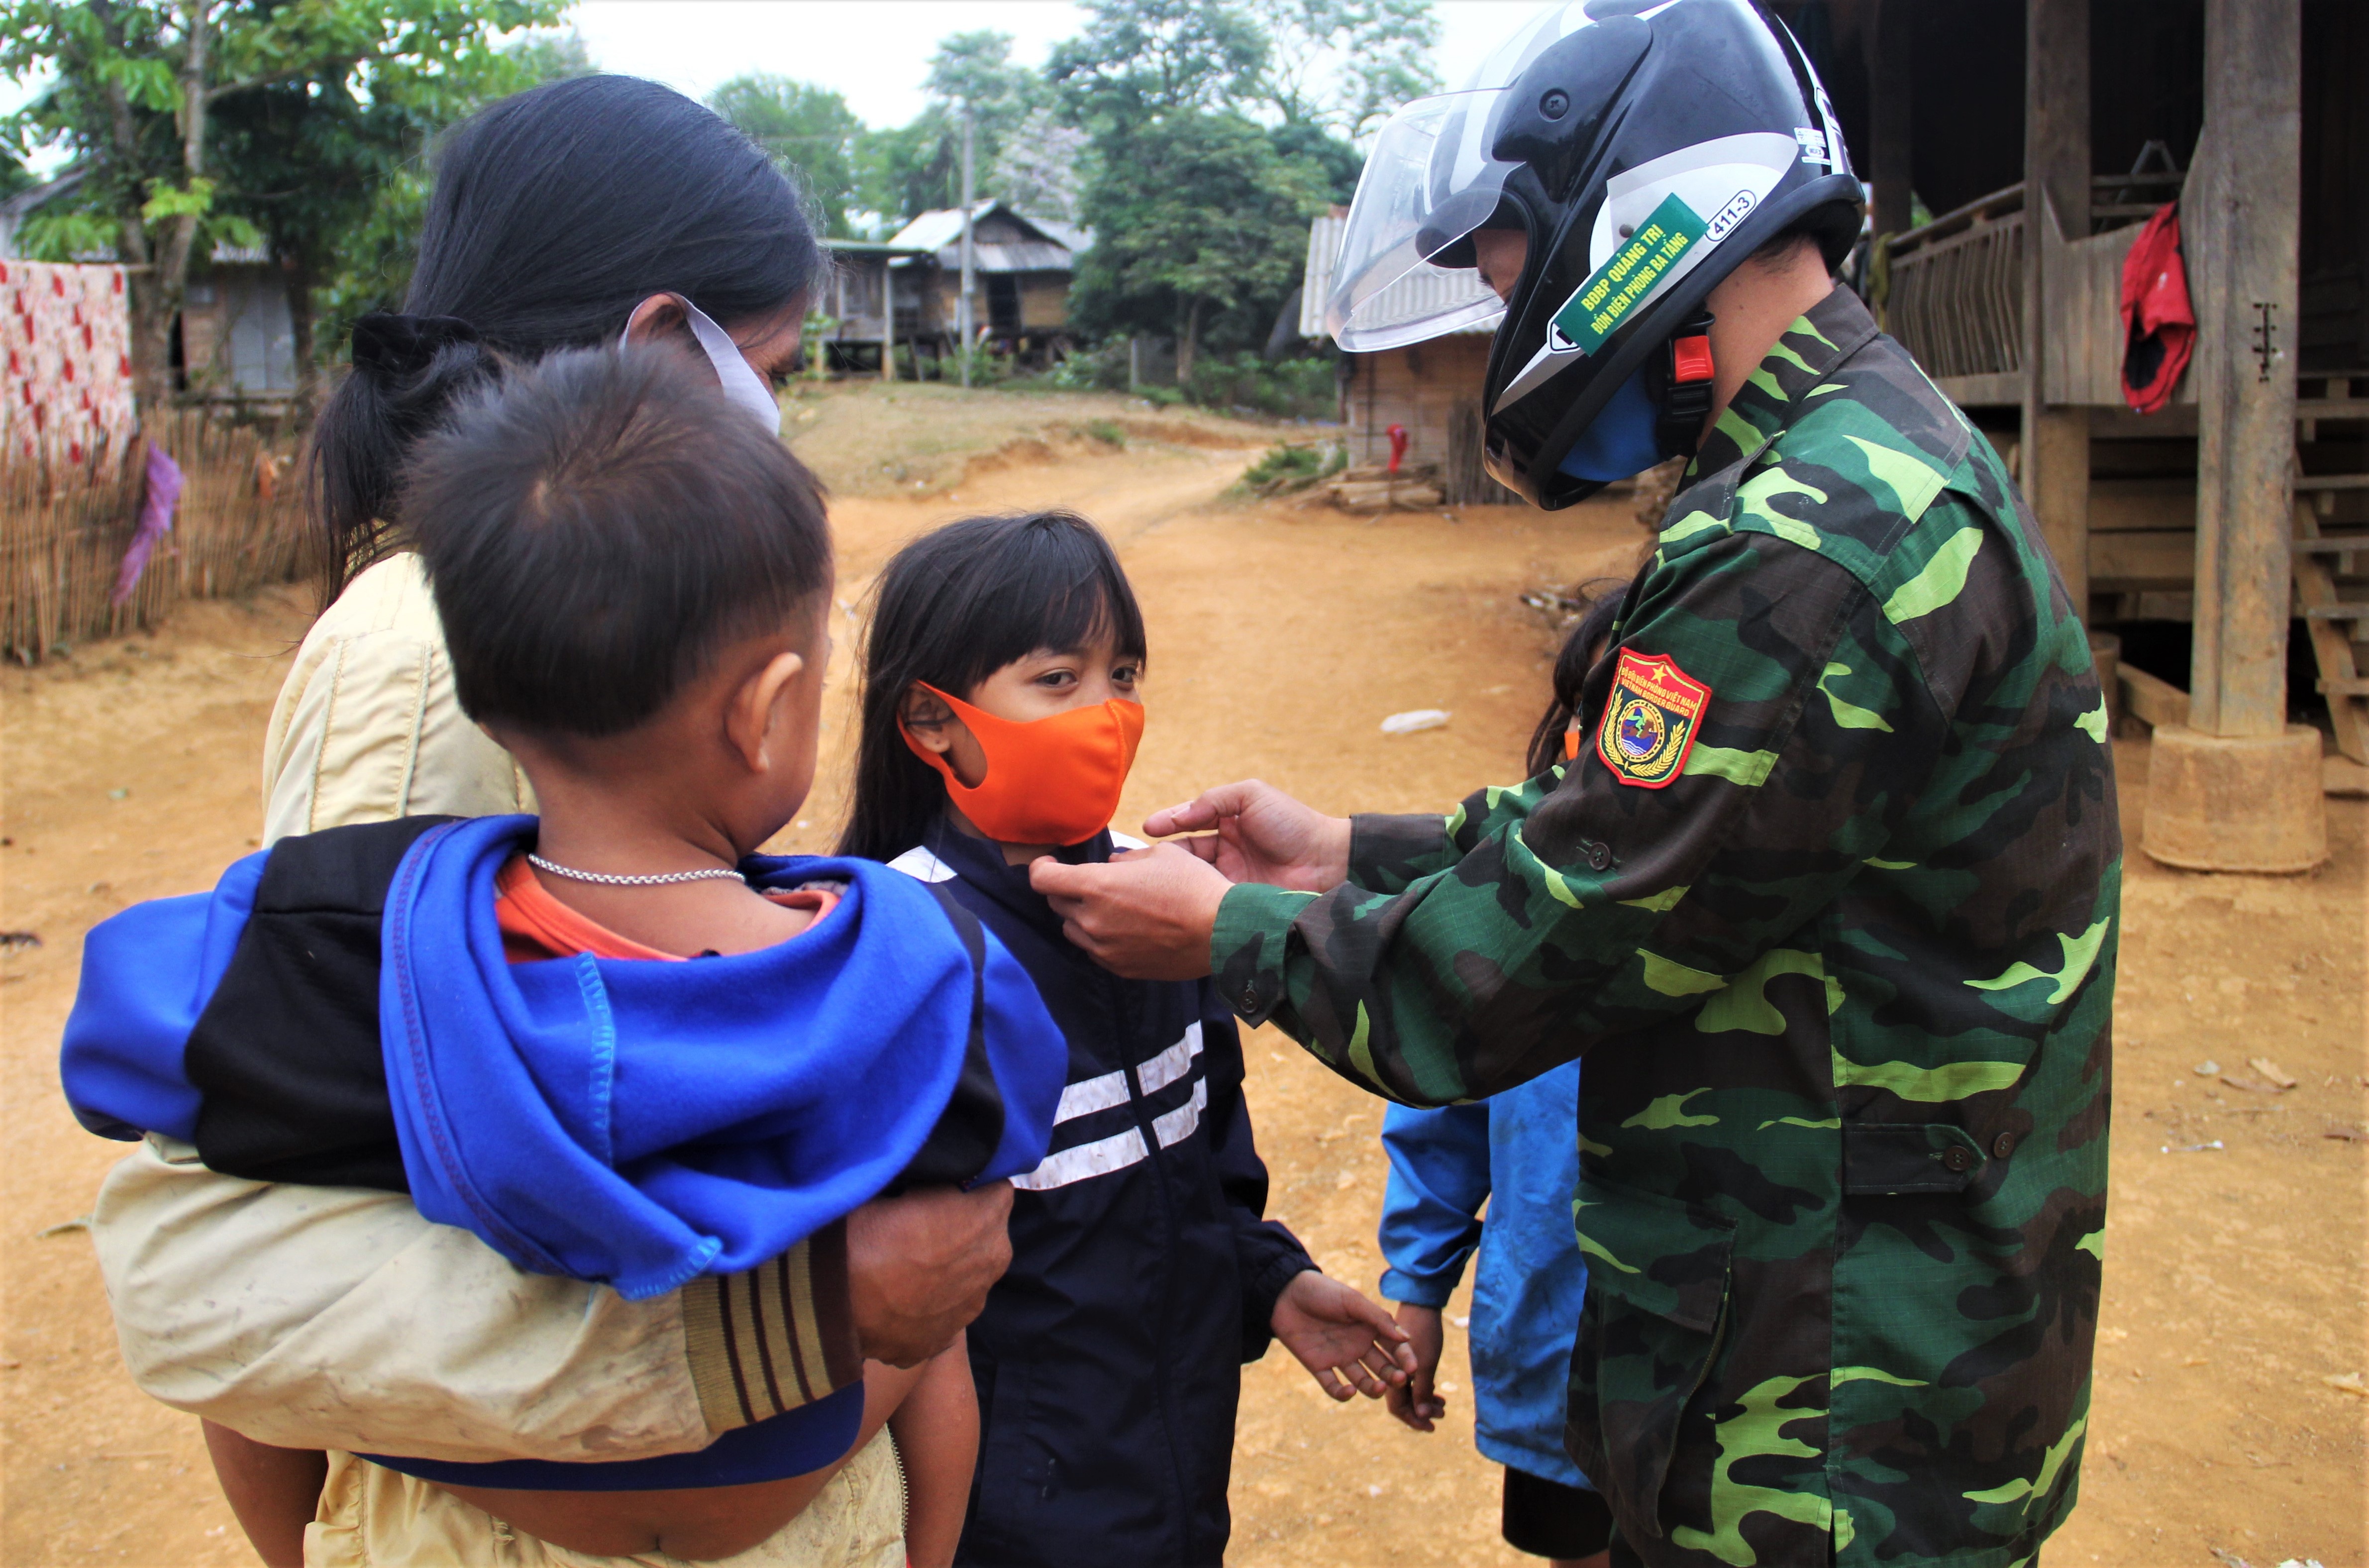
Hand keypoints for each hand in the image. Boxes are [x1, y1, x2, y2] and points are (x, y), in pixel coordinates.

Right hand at [846, 1183, 1013, 1366]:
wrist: (834, 1302)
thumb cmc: (863, 1232)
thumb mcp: (899, 1181)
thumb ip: (933, 1179)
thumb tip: (938, 1176)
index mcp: (988, 1216)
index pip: (992, 1188)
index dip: (966, 1187)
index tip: (940, 1188)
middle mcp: (992, 1262)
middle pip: (986, 1233)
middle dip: (963, 1228)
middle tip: (919, 1225)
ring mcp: (971, 1305)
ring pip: (968, 1275)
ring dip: (948, 1268)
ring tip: (904, 1265)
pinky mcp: (945, 1338)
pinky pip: (942, 1311)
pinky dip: (926, 1304)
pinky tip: (897, 1298)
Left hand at [1030, 841, 1229, 980]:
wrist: (1222, 932)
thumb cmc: (1194, 886)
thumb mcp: (1161, 855)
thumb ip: (1125, 859)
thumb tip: (1110, 864)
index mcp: (1097, 886)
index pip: (1043, 878)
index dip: (1041, 867)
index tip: (1049, 863)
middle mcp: (1092, 920)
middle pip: (1056, 903)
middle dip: (1067, 889)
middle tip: (1089, 882)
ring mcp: (1104, 948)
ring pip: (1073, 929)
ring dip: (1083, 915)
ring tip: (1111, 907)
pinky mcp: (1120, 968)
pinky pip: (1095, 951)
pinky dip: (1101, 937)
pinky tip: (1126, 928)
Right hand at [1142, 780, 1350, 893]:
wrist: (1327, 861)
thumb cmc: (1293, 823)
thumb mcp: (1251, 795)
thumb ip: (1213, 800)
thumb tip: (1180, 816)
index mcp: (1226, 824)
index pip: (1187, 825)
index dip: (1166, 825)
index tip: (1147, 828)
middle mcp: (1224, 852)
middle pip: (1183, 854)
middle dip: (1160, 856)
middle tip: (1136, 859)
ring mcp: (1228, 880)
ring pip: (1190, 878)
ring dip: (1170, 877)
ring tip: (1148, 877)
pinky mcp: (1234, 904)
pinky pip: (1206, 900)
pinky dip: (1190, 898)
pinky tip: (1173, 897)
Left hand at [1269, 1270, 1416, 1401]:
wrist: (1285, 1293)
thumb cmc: (1322, 1292)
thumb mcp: (1352, 1302)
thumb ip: (1378, 1319)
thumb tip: (1407, 1338)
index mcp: (1370, 1328)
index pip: (1394, 1347)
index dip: (1405, 1358)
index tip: (1414, 1368)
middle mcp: (1358, 1346)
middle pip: (1382, 1367)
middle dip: (1394, 1375)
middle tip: (1401, 1380)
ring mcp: (1339, 1358)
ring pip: (1363, 1381)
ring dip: (1373, 1388)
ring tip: (1380, 1387)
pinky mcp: (1319, 1367)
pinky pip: (1333, 1386)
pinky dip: (1342, 1393)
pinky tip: (1349, 1391)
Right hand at [1383, 1303, 1446, 1431]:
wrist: (1423, 1304)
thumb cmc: (1424, 1331)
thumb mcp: (1426, 1362)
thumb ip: (1421, 1389)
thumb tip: (1421, 1415)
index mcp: (1389, 1373)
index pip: (1397, 1406)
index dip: (1413, 1419)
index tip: (1430, 1426)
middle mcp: (1388, 1370)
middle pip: (1402, 1401)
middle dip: (1421, 1412)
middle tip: (1441, 1415)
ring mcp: (1395, 1365)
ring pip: (1408, 1391)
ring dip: (1424, 1401)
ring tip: (1442, 1404)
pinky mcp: (1404, 1359)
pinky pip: (1412, 1380)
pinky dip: (1424, 1388)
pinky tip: (1435, 1389)